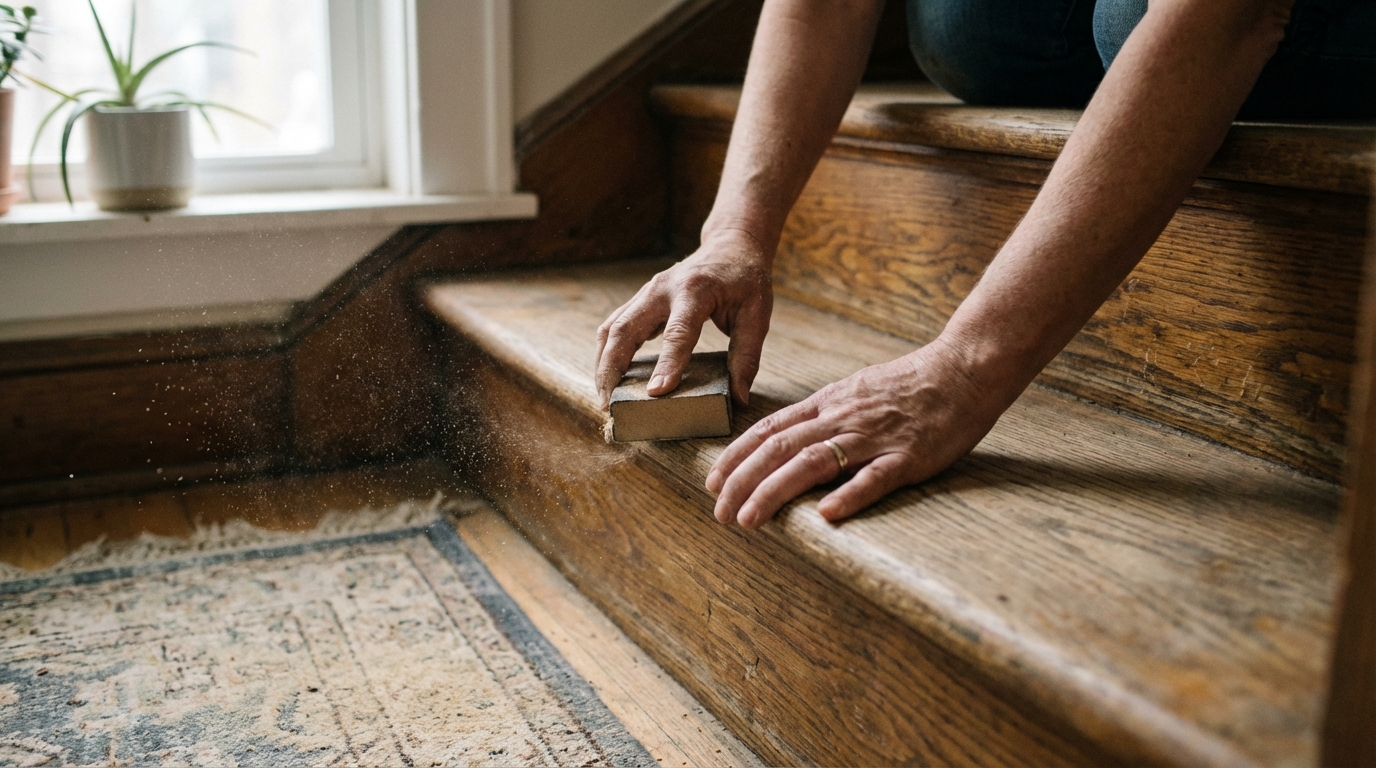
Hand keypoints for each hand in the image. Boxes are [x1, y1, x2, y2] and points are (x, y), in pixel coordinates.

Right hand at [595, 230, 773, 406]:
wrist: (730, 245)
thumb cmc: (745, 280)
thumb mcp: (757, 313)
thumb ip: (747, 355)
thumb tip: (739, 397)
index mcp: (695, 291)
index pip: (678, 332)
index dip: (667, 363)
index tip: (655, 392)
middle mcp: (662, 289)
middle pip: (626, 329)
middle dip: (612, 367)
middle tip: (609, 404)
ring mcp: (646, 292)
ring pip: (612, 328)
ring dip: (603, 363)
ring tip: (604, 397)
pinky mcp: (641, 300)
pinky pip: (615, 326)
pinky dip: (607, 352)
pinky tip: (607, 376)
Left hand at [705, 338, 1013, 528]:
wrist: (965, 368)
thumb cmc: (912, 383)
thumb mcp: (855, 390)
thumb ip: (823, 414)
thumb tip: (788, 438)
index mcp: (828, 403)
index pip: (769, 429)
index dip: (736, 456)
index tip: (711, 481)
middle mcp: (843, 418)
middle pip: (780, 448)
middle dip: (742, 481)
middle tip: (718, 513)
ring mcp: (875, 437)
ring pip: (813, 463)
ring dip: (774, 492)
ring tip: (748, 519)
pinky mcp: (909, 456)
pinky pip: (875, 477)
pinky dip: (848, 495)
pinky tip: (824, 516)